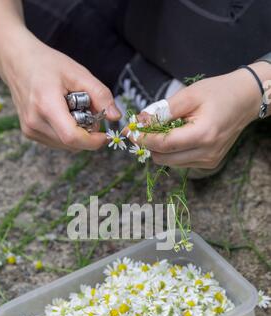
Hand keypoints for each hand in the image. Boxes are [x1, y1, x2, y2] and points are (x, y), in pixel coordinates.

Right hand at [2, 34, 120, 150]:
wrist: (17, 61)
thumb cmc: (47, 64)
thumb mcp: (78, 73)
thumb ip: (100, 95)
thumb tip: (115, 117)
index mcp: (46, 105)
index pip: (72, 137)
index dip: (92, 141)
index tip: (104, 134)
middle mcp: (35, 122)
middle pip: (72, 144)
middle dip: (87, 134)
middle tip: (88, 112)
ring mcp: (30, 130)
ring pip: (66, 146)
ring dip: (78, 134)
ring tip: (73, 110)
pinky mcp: (29, 133)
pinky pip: (57, 142)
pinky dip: (67, 134)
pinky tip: (63, 115)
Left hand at [133, 63, 269, 168]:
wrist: (245, 100)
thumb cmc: (218, 92)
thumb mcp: (189, 95)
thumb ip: (162, 110)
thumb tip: (140, 122)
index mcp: (202, 135)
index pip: (163, 145)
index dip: (144, 139)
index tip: (131, 132)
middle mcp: (206, 153)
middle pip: (164, 158)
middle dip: (150, 145)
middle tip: (142, 130)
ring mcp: (208, 161)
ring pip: (170, 162)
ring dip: (161, 149)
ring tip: (164, 129)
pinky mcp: (209, 163)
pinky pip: (181, 162)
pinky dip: (173, 151)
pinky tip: (179, 135)